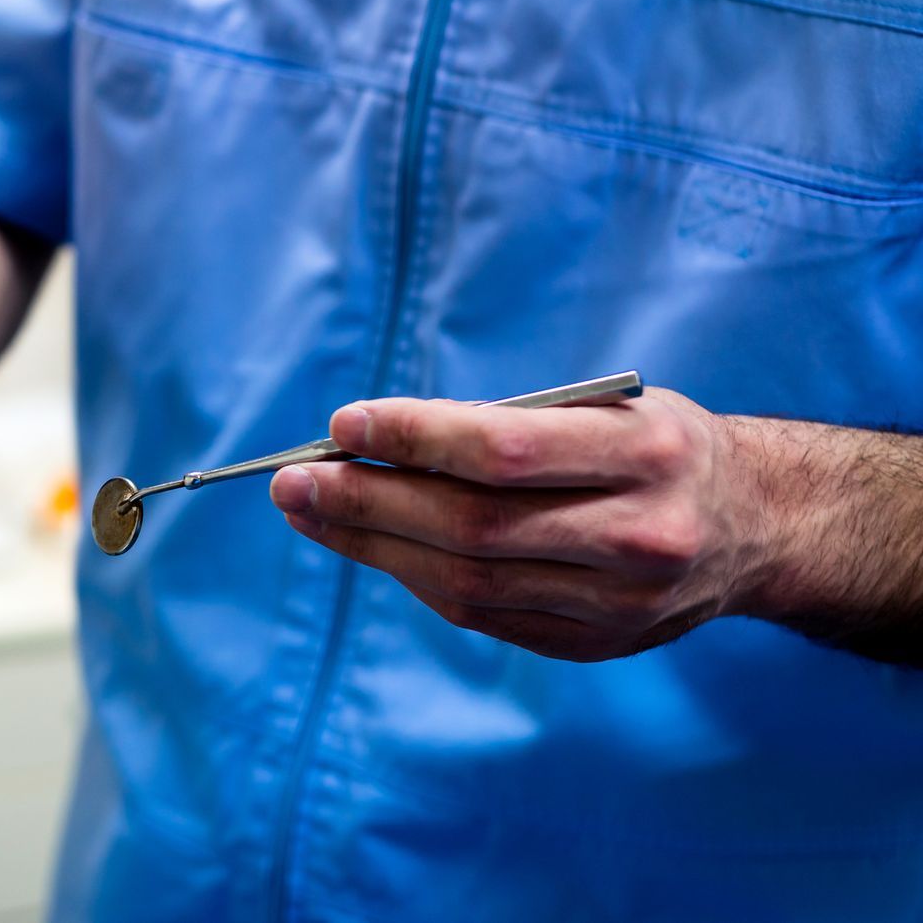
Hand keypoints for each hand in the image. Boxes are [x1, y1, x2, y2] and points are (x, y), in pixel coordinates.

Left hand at [269, 387, 775, 661]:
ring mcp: (619, 603)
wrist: (759, 526)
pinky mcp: (595, 644)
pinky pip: (481, 613)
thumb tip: (374, 439)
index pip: (507, 450)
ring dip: (371, 543)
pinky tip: (368, 544)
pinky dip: (413, 576)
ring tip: (309, 510)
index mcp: (648, 455)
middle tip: (292, 480)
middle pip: (473, 525)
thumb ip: (508, 425)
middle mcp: (639, 535)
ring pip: (467, 580)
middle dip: (369, 500)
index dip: (415, 437)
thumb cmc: (658, 446)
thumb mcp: (610, 408)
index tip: (343, 424)